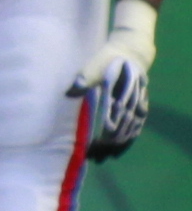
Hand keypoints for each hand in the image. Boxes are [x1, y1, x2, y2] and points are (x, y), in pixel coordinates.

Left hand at [86, 0, 161, 149]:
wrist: (131, 52)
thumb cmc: (108, 59)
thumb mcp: (94, 65)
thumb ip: (84, 79)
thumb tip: (69, 92)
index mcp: (118, 92)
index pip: (113, 118)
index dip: (106, 132)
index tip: (95, 144)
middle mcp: (130, 100)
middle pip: (122, 127)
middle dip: (110, 145)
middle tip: (96, 158)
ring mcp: (137, 103)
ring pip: (131, 128)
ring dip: (120, 144)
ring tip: (106, 158)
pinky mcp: (140, 104)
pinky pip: (137, 125)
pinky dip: (130, 137)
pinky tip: (120, 148)